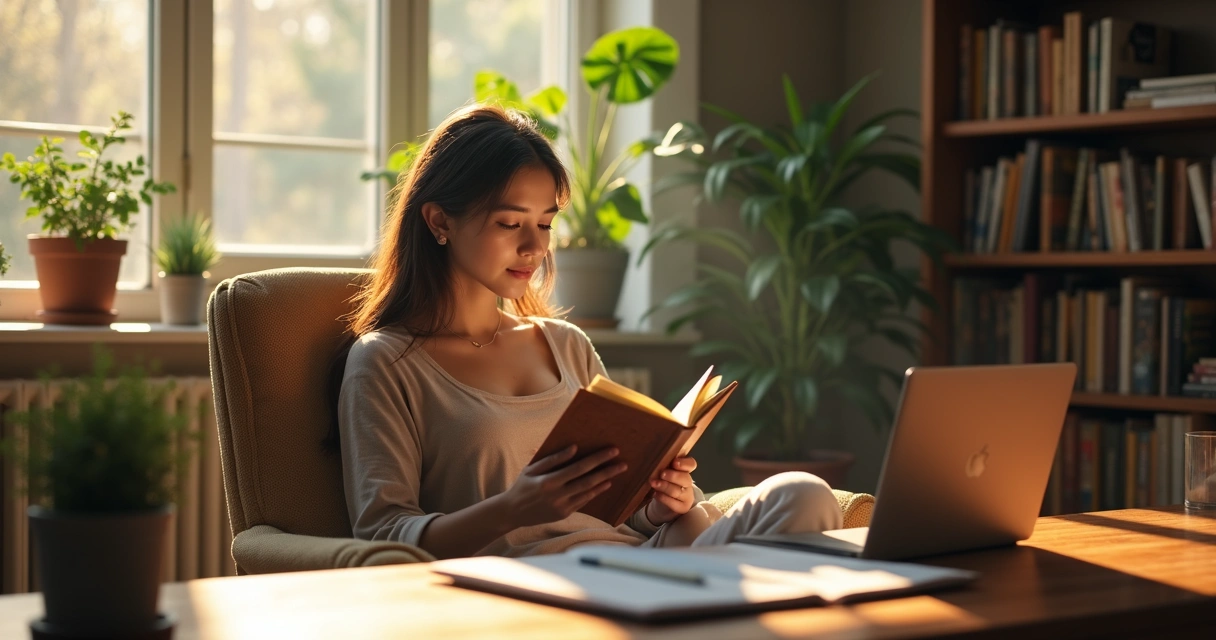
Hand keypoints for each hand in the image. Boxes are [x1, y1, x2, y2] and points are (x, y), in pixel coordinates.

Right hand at [499, 445, 626, 528]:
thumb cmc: (523, 485)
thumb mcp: (532, 468)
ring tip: (617, 471)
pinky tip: (604, 484)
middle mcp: (557, 495)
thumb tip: (574, 448)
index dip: (597, 459)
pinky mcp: (563, 514)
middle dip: (607, 471)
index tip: (612, 451)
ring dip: (604, 482)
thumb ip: (554, 459)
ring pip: (588, 493)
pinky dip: (594, 492)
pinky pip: (583, 501)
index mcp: (549, 481)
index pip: (578, 468)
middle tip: (623, 463)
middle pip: (588, 481)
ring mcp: (561, 507)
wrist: (513, 512)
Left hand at [644, 456, 696, 524]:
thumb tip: (651, 459)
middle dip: (673, 476)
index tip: (674, 462)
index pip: (691, 464)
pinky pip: (674, 504)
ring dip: (665, 487)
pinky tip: (655, 495)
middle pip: (685, 478)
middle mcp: (688, 482)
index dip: (684, 463)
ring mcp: (687, 496)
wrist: (664, 502)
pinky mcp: (682, 507)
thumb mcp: (663, 471)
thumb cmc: (662, 482)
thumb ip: (662, 465)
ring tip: (654, 484)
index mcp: (685, 470)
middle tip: (662, 474)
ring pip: (677, 491)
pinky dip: (664, 499)